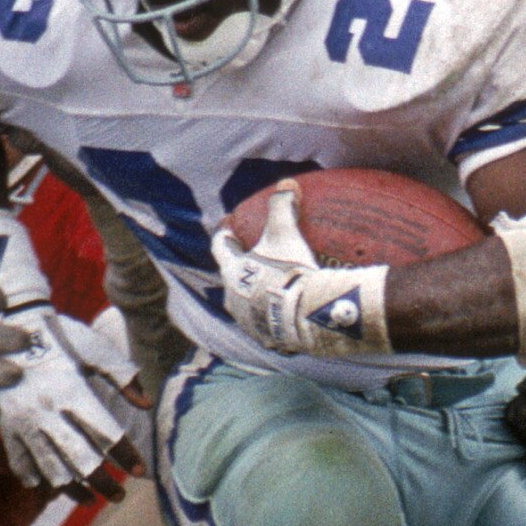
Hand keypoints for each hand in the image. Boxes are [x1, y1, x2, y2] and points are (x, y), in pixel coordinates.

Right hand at [0, 316, 143, 499]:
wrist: (7, 323)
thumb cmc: (59, 335)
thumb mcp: (94, 348)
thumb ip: (123, 376)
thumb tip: (147, 405)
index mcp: (72, 391)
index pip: (106, 434)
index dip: (126, 455)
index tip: (140, 471)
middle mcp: (47, 412)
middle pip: (81, 461)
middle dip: (103, 483)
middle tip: (119, 495)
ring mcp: (24, 422)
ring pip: (50, 469)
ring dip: (73, 489)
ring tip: (90, 498)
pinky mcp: (6, 426)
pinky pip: (20, 463)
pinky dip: (36, 478)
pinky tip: (50, 486)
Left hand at [209, 189, 391, 360]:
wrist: (305, 317)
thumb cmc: (288, 272)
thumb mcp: (285, 234)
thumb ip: (282, 207)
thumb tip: (286, 185)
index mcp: (232, 273)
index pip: (221, 248)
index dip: (224, 234)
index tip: (228, 225)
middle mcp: (233, 300)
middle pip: (232, 279)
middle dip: (241, 269)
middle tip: (254, 258)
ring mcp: (249, 323)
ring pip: (248, 305)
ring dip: (257, 295)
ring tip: (273, 288)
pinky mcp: (268, 340)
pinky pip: (270, 325)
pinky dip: (277, 317)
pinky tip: (291, 313)